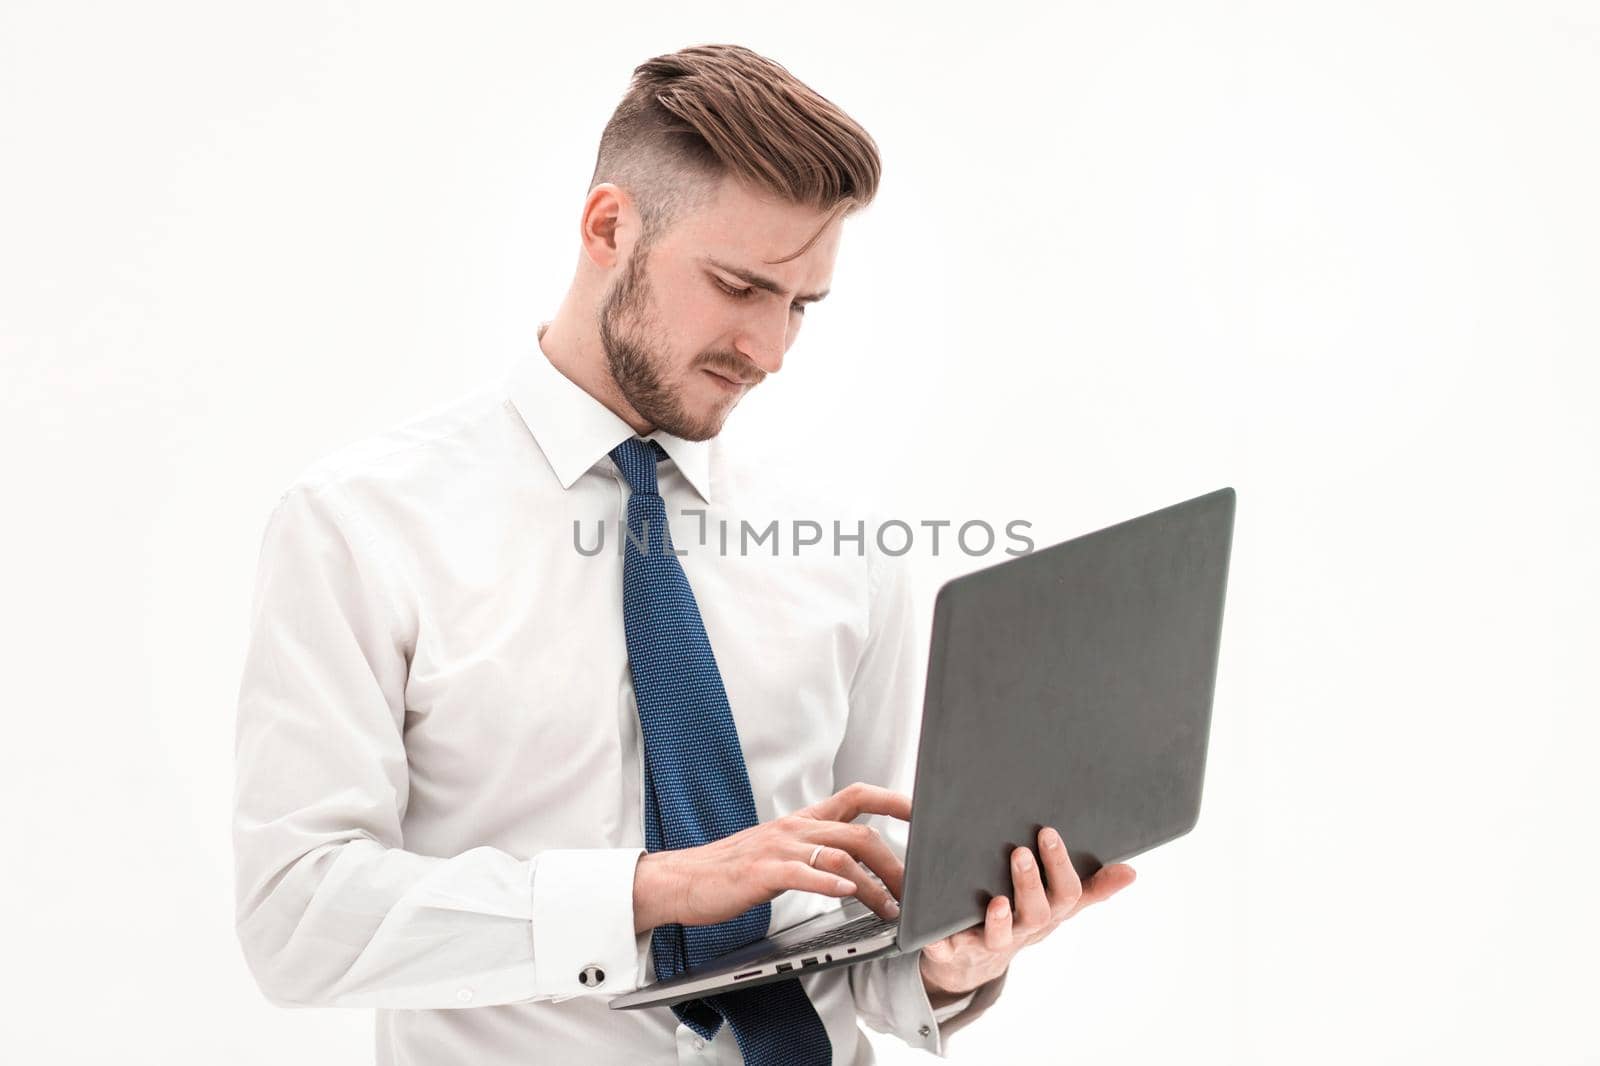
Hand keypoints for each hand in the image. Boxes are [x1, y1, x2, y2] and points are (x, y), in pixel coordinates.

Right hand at [632, 782, 910, 932]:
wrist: (684, 879)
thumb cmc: (733, 869)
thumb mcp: (780, 849)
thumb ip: (815, 848)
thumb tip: (856, 864)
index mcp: (802, 821)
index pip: (856, 796)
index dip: (892, 799)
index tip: (923, 811)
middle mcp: (796, 828)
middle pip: (859, 834)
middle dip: (895, 863)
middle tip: (914, 890)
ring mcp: (779, 848)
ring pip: (840, 856)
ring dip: (873, 885)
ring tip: (889, 909)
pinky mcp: (762, 872)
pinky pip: (803, 873)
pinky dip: (830, 884)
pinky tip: (848, 895)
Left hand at [918, 826, 1135, 1000]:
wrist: (973, 964)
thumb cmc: (1021, 920)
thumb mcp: (1056, 905)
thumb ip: (1092, 888)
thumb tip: (1131, 871)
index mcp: (1047, 913)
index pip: (1065, 894)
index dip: (1059, 865)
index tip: (1048, 832)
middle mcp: (1023, 930)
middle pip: (1035, 914)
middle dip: (1029, 884)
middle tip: (1020, 852)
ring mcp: (988, 943)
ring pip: (999, 936)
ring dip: (999, 920)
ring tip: (996, 900)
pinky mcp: (954, 953)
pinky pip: (946, 951)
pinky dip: (939, 944)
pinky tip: (933, 934)